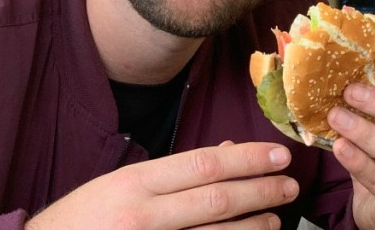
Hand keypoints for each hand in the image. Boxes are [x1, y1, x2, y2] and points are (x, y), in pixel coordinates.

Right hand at [26, 141, 297, 229]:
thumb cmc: (84, 220)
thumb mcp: (123, 185)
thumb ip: (174, 172)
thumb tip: (228, 152)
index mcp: (135, 183)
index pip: (203, 164)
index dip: (247, 159)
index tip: (278, 154)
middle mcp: (142, 215)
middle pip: (216, 199)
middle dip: (260, 191)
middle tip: (290, 185)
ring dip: (251, 227)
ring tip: (276, 219)